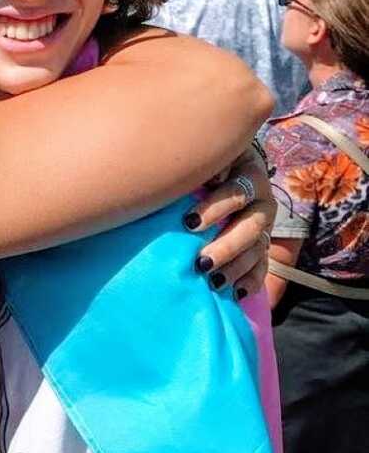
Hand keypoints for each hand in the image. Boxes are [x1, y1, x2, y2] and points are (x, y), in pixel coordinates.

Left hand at [186, 146, 273, 297]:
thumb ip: (205, 166)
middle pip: (250, 226)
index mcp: (250, 175)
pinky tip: (236, 293)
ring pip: (256, 249)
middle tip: (200, 262)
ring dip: (235, 267)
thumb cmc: (206, 164)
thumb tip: (206, 175)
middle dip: (226, 246)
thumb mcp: (208, 159)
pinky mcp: (262, 245)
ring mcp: (264, 225)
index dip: (215, 207)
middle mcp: (263, 201)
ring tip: (213, 282)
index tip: (189, 223)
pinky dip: (251, 281)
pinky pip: (262, 266)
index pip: (237, 192)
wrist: (224, 168)